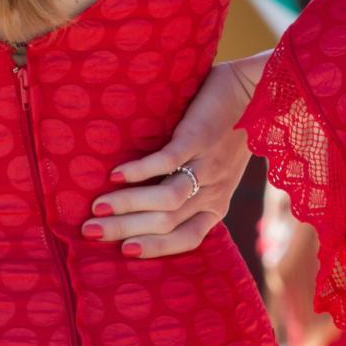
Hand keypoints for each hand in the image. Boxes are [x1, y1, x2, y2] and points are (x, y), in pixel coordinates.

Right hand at [85, 53, 269, 257]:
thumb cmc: (228, 133)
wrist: (256, 93)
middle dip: (125, 231)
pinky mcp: (199, 138)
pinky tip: (116, 175)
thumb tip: (142, 208)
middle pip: (167, 223)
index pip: (186, 239)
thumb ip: (188, 192)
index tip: (122, 253)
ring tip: (98, 207)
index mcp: (217, 204)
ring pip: (167, 199)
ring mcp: (207, 165)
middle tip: (89, 231)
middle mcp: (213, 191)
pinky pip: (168, 162)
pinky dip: (141, 171)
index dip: (154, 249)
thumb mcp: (215, 172)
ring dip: (128, 206)